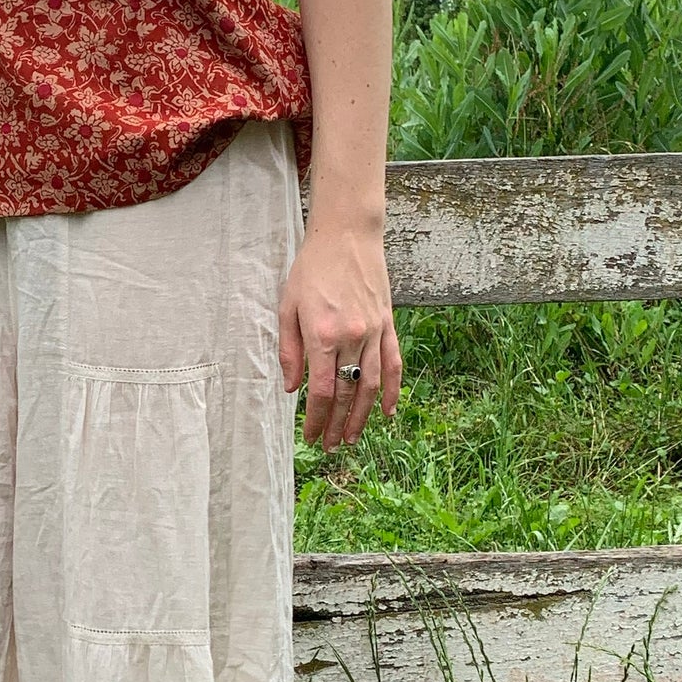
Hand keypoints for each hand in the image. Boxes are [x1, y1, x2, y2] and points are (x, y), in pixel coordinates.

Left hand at [279, 217, 401, 449]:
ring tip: (351, 438)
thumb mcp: (288, 307)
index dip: (316, 419)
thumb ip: (290, 350)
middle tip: (329, 446)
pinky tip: (389, 411)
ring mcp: (374, 332)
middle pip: (347, 394)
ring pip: (372, 385)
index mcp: (323, 335)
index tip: (309, 436)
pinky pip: (393, 363)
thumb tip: (293, 388)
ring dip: (363, 416)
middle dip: (337, 425)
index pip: (322, 391)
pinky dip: (393, 390)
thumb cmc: (311, 268)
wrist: (347, 235)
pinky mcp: (388, 324)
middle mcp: (352, 337)